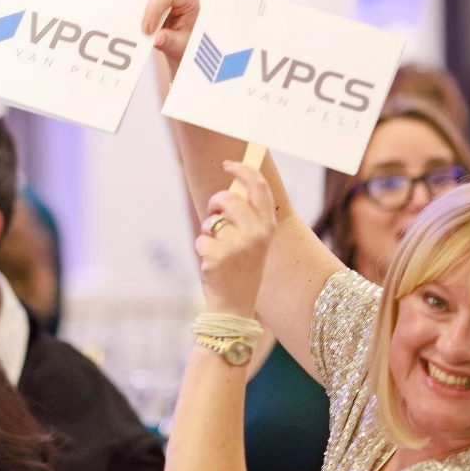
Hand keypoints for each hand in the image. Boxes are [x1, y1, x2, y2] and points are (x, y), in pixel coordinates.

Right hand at [138, 0, 199, 67]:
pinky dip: (134, 8)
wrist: (181, 39)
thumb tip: (157, 39)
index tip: (147, 30)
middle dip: (144, 11)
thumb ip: (170, 41)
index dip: (153, 9)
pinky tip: (135, 21)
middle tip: (141, 32)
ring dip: (139, 11)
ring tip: (140, 29)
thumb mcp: (180, 45)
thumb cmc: (184, 39)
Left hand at [194, 161, 275, 314]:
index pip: (259, 188)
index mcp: (268, 227)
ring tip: (218, 249)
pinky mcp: (218, 256)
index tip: (228, 164)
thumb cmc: (241, 269)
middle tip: (214, 216)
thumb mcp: (253, 241)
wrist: (235, 306)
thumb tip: (230, 189)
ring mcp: (237, 246)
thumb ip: (246, 217)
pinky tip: (212, 265)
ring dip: (208, 231)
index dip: (243, 170)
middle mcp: (256, 234)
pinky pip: (201, 239)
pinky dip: (202, 249)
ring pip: (212, 220)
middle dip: (215, 203)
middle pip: (228, 198)